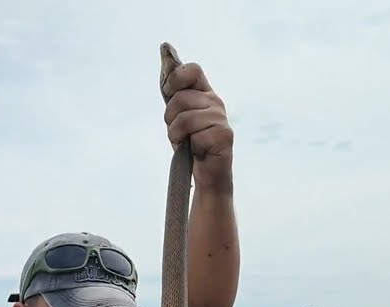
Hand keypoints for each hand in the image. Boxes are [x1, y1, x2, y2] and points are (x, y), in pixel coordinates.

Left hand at [162, 61, 233, 191]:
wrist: (207, 175)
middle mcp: (216, 102)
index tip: (169, 95)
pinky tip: (198, 152)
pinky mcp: (224, 136)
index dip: (174, 80)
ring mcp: (222, 119)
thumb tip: (165, 47)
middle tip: (180, 132)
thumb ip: (172, 87)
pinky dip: (190, 148)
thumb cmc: (191, 144)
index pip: (191, 70)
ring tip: (187, 143)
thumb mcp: (178, 113)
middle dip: (171, 118)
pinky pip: (194, 137)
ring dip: (177, 135)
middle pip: (180, 98)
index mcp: (205, 93)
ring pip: (184, 119)